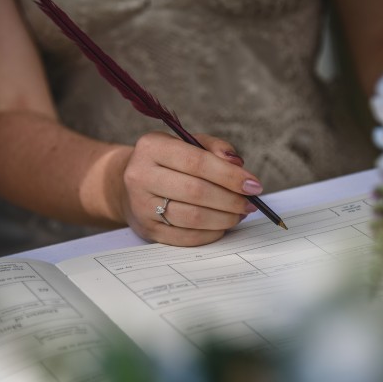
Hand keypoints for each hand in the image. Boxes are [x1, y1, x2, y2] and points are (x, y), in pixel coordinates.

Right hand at [120, 132, 261, 245]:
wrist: (128, 185)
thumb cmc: (167, 162)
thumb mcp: (186, 144)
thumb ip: (214, 148)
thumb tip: (238, 166)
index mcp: (151, 147)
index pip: (197, 162)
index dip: (229, 176)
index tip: (253, 185)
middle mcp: (140, 175)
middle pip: (196, 191)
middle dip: (230, 200)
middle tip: (249, 203)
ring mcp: (141, 205)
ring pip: (192, 217)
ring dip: (224, 218)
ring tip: (238, 214)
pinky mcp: (147, 229)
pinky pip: (186, 237)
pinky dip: (210, 234)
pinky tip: (222, 226)